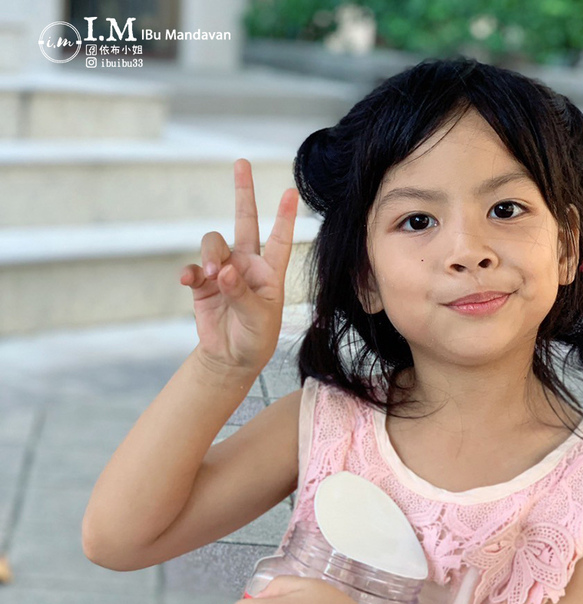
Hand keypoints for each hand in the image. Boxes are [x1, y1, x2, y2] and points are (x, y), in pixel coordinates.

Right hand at [180, 158, 298, 372]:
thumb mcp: (258, 320)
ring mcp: (223, 271)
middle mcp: (247, 265)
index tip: (291, 191)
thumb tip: (224, 271)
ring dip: (212, 254)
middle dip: (243, 193)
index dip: (285, 216)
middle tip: (242, 164)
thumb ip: (241, 294)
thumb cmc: (255, 339)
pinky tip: (189, 280)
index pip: (280, 239)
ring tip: (214, 275)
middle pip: (244, 222)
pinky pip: (193, 268)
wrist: (231, 358)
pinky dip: (190, 271)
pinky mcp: (203, 284)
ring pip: (214, 243)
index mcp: (269, 272)